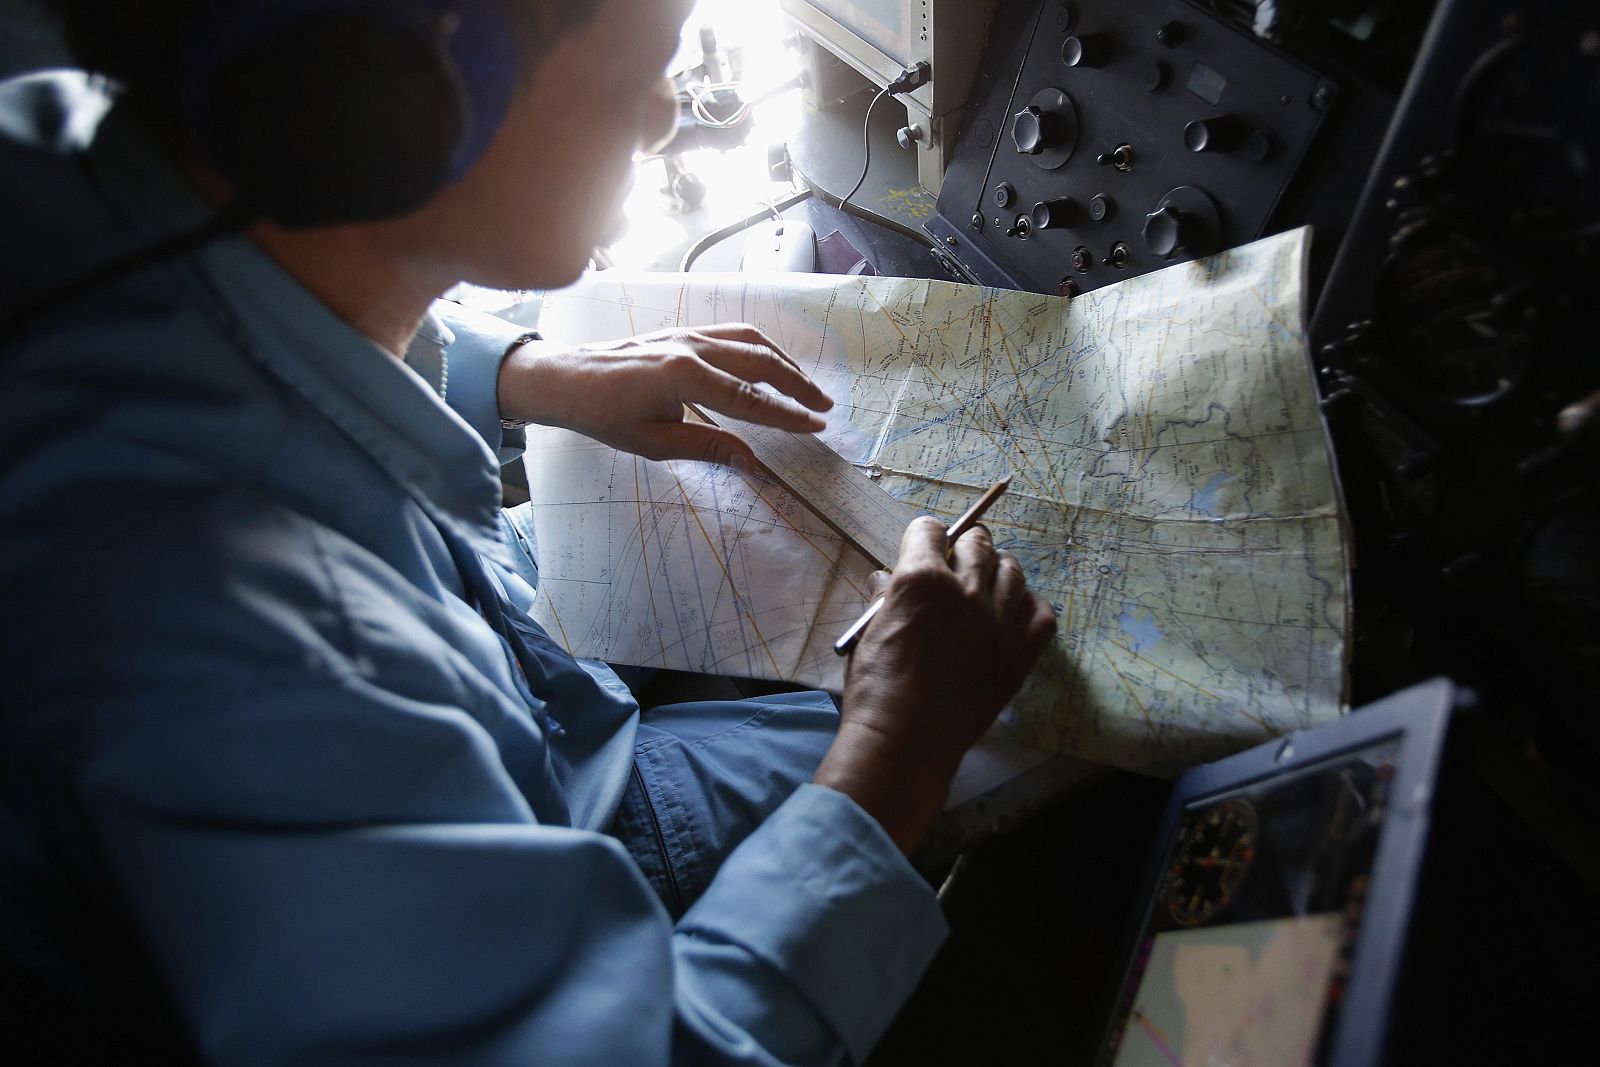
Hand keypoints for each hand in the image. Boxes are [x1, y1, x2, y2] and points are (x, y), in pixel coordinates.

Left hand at [496, 324, 833, 467]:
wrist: (565, 378)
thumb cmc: (603, 414)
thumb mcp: (655, 442)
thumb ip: (708, 447)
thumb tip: (752, 462)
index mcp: (684, 376)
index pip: (750, 399)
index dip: (786, 416)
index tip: (816, 427)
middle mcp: (692, 347)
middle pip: (760, 362)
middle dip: (796, 385)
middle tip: (824, 408)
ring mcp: (688, 334)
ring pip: (750, 340)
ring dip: (783, 362)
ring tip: (804, 386)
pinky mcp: (682, 332)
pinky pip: (732, 334)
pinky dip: (759, 348)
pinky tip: (768, 363)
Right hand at [815, 517, 1057, 851]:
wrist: (905, 741)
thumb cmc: (876, 689)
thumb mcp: (867, 634)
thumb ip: (883, 598)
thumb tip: (885, 579)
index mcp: (920, 579)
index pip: (929, 530)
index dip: (924, 537)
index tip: (924, 547)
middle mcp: (963, 590)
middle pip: (978, 543)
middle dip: (966, 545)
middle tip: (960, 561)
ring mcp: (997, 621)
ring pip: (1012, 570)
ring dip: (998, 570)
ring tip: (987, 584)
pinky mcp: (1020, 653)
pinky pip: (1041, 613)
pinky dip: (1030, 605)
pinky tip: (1014, 613)